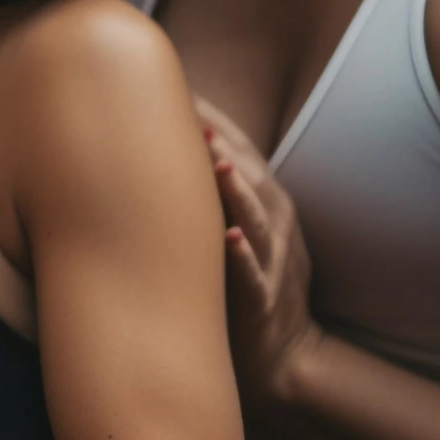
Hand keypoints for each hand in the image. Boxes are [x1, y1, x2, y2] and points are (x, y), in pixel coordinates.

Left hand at [196, 97, 324, 413]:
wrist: (285, 354)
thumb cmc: (243, 279)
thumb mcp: (230, 226)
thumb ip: (204, 188)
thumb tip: (154, 145)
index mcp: (262, 201)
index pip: (236, 148)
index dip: (208, 117)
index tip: (173, 86)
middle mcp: (272, 223)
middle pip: (248, 172)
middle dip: (220, 140)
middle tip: (187, 107)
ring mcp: (272, 261)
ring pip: (257, 218)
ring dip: (238, 190)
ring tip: (217, 161)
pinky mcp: (264, 300)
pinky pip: (255, 277)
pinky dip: (245, 257)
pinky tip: (230, 239)